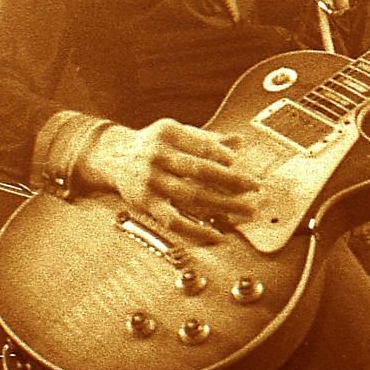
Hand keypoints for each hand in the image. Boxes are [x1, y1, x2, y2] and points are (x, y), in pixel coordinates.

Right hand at [81, 119, 261, 244]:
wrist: (113, 157)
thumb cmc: (153, 145)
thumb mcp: (177, 134)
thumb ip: (208, 139)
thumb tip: (240, 141)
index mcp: (168, 133)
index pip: (202, 145)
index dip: (225, 157)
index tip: (242, 165)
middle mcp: (157, 155)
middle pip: (200, 170)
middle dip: (232, 181)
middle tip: (256, 189)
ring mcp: (150, 181)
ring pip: (191, 196)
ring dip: (223, 205)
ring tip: (247, 211)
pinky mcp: (145, 204)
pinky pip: (174, 221)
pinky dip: (196, 230)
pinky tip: (216, 235)